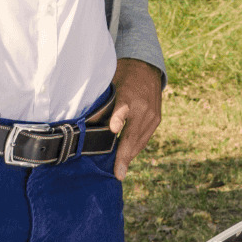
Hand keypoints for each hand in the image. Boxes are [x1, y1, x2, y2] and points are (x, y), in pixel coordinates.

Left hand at [108, 58, 163, 179]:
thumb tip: (85, 127)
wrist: (146, 67)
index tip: (113, 129)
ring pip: (140, 140)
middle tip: (118, 173)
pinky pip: (144, 138)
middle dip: (124, 156)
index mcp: (128, 96)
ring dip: (130, 155)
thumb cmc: (122, 77)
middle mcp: (143, 107)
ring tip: (120, 170)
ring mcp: (152, 115)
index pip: (122, 110)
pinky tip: (127, 157)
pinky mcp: (157, 119)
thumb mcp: (110, 87)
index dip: (117, 120)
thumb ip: (102, 107)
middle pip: (133, 135)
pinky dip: (135, 147)